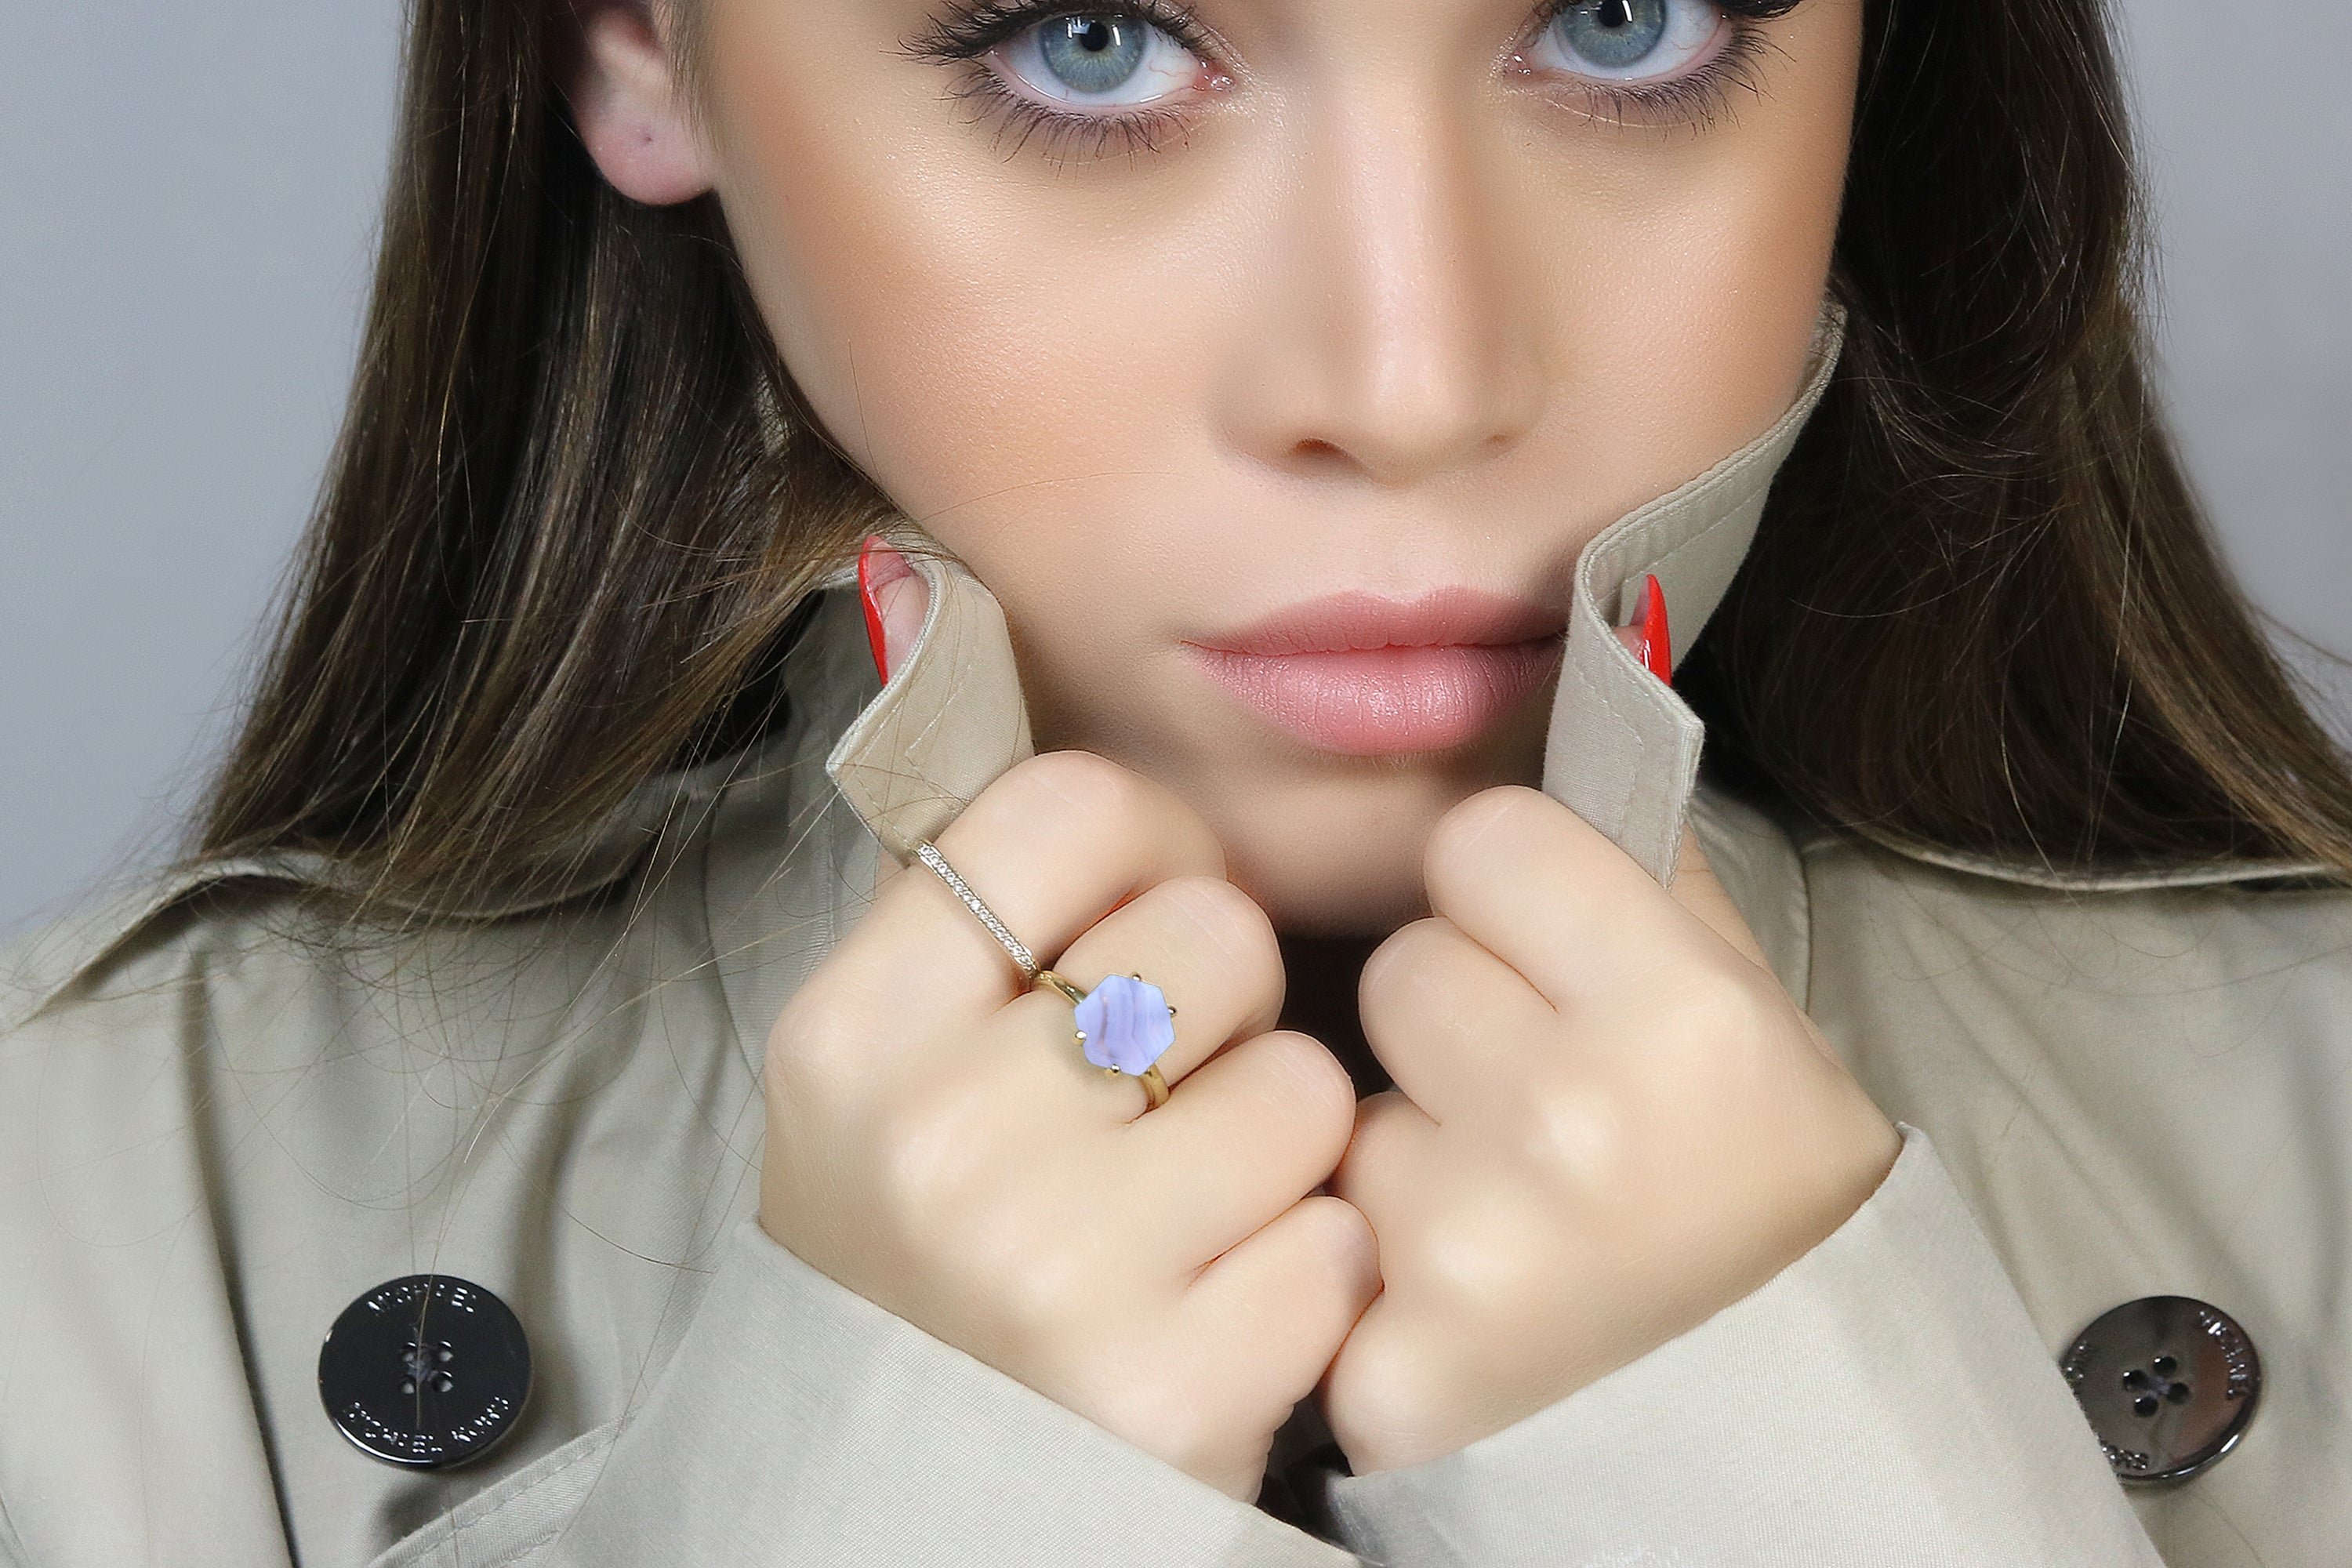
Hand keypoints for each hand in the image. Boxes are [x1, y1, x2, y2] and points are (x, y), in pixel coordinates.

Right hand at [763, 751, 1375, 1498]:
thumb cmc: (923, 1259)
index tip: (1154, 907)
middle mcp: (940, 1139)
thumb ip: (967, 920)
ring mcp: (1055, 1267)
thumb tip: (1060, 739)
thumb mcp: (874, 1082)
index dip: (1153, 842)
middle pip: (1214, 932)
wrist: (912, 1507)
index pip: (1065, 807)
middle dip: (1223, 1005)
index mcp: (853, 1034)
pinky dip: (1309, 1272)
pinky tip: (1225, 1306)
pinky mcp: (1171, 1387)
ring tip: (1194, 1211)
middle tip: (1165, 1094)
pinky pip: (1340, 1236)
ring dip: (1281, 1146)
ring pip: (1304, 1084)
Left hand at [1322, 786, 1899, 1472]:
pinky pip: (1314, 1219)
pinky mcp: (1396, 1352)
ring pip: (1336, 1088)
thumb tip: (1535, 695)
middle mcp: (1575, 1120)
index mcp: (1677, 1013)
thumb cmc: (1739, 1157)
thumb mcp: (1735, 985)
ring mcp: (1473, 1242)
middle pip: (1402, 961)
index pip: (1481, 836)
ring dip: (1398, 1125)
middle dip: (1451, 1008)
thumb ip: (1625, 851)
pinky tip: (1445, 1272)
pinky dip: (1363, 1244)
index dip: (1510, 888)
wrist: (1767, 1395)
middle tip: (1533, 1091)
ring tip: (1493, 1186)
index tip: (1551, 947)